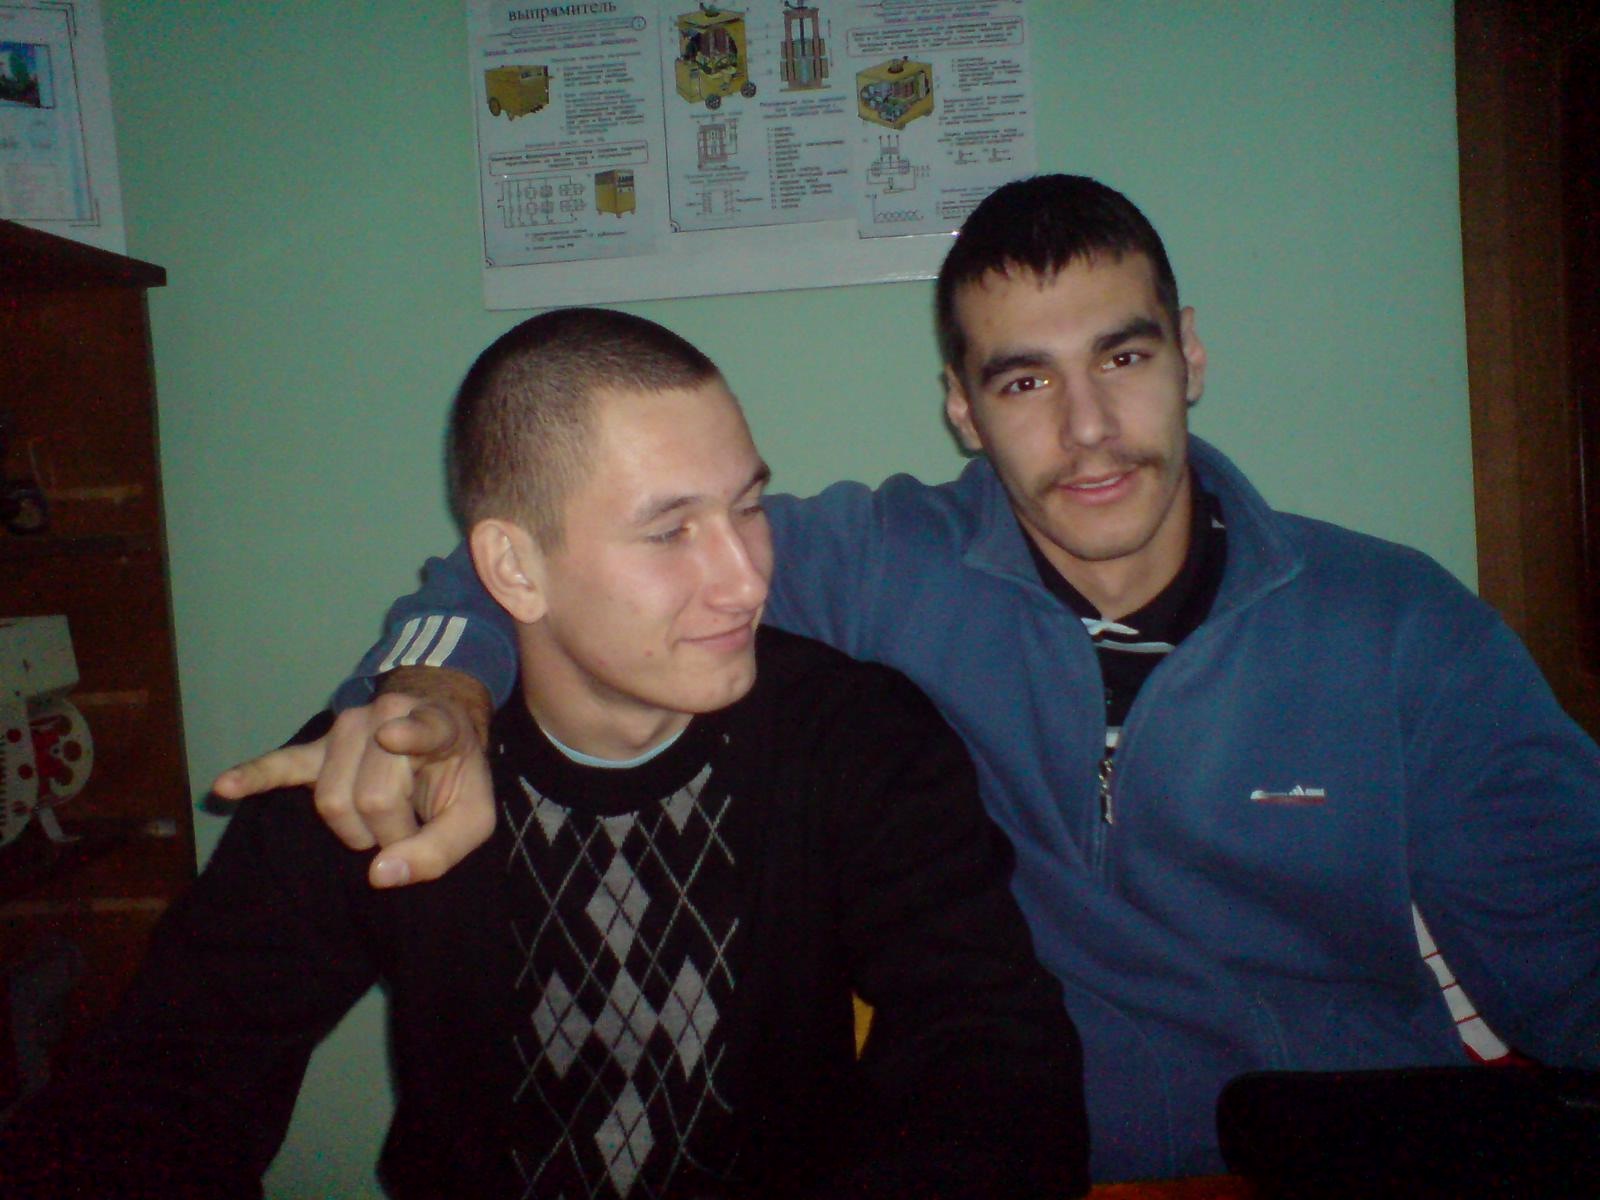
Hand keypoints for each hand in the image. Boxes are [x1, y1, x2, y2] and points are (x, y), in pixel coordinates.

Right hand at [211, 671, 495, 887]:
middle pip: (370, 799)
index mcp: (437, 726)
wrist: (437, 728)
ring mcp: (347, 728)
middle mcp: (388, 716)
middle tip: (407, 827)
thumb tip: (381, 875)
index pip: (422, 730)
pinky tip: (224, 787)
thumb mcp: (473, 817)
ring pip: (331, 800)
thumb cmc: (456, 777)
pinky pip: (281, 763)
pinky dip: (254, 776)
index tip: (392, 736)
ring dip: (354, 829)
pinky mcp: (317, 746)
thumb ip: (440, 850)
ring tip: (381, 819)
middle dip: (388, 834)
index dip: (409, 736)